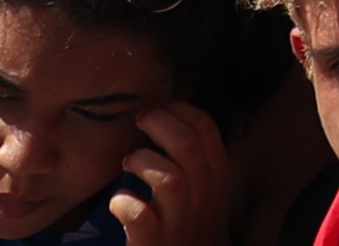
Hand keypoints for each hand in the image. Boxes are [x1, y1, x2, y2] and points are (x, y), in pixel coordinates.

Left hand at [98, 98, 234, 245]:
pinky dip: (123, 202)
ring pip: (167, 178)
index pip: (206, 127)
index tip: (162, 106)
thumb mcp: (210, 186)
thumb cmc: (197, 221)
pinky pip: (138, 215)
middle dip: (158, 123)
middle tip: (140, 120)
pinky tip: (119, 201)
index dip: (179, 109)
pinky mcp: (154, 241)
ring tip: (129, 161)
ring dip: (142, 160)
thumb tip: (169, 115)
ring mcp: (180, 220)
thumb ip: (197, 156)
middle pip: (186, 144)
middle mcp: (204, 195)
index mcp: (219, 175)